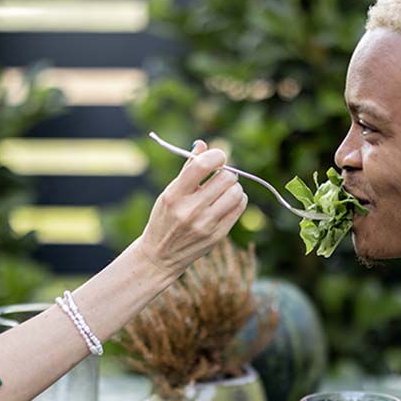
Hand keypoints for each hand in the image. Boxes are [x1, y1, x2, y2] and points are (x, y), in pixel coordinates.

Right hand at [138, 140, 247, 277]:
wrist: (161, 256)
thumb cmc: (165, 218)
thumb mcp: (169, 193)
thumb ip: (187, 169)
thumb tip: (202, 144)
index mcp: (174, 195)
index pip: (202, 165)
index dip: (216, 155)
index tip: (218, 157)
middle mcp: (190, 210)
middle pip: (225, 178)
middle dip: (226, 173)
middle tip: (220, 176)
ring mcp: (205, 225)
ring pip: (236, 192)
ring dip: (234, 186)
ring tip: (224, 190)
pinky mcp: (217, 235)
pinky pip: (239, 207)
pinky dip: (238, 199)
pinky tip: (228, 201)